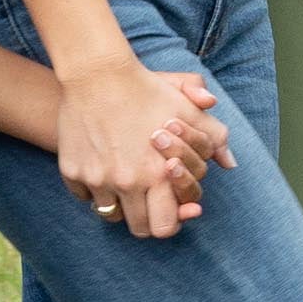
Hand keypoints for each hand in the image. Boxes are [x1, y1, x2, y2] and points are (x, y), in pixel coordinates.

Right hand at [57, 55, 226, 237]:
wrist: (97, 73)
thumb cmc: (147, 89)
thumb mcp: (186, 109)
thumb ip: (213, 137)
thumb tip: (230, 163)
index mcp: (159, 174)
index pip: (166, 226)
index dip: (171, 220)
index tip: (171, 207)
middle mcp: (128, 182)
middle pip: (139, 228)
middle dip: (147, 219)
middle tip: (148, 203)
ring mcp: (97, 179)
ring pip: (110, 215)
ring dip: (120, 205)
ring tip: (126, 185)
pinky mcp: (72, 171)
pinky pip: (84, 196)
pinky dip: (93, 189)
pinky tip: (101, 170)